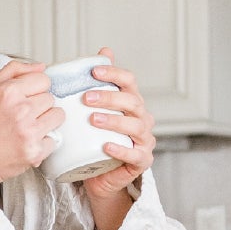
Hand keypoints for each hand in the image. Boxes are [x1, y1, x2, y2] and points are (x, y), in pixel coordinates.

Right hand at [0, 59, 63, 187]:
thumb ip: (13, 70)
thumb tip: (41, 67)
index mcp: (9, 92)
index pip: (43, 79)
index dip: (35, 89)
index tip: (26, 99)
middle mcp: (21, 110)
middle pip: (50, 98)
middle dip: (39, 106)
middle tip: (23, 117)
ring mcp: (29, 131)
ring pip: (57, 116)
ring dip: (46, 122)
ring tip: (28, 128)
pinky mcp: (35, 151)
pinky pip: (54, 139)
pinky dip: (43, 143)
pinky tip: (28, 143)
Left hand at [79, 49, 156, 229]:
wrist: (99, 177)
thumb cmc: (95, 142)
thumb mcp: (92, 113)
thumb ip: (96, 86)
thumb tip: (101, 51)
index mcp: (131, 102)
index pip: (128, 81)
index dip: (114, 73)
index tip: (94, 72)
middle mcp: (142, 118)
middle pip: (132, 101)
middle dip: (109, 97)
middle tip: (86, 98)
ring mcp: (144, 139)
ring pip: (135, 125)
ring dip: (114, 120)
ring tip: (93, 119)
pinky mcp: (142, 160)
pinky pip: (134, 154)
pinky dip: (120, 149)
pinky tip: (106, 146)